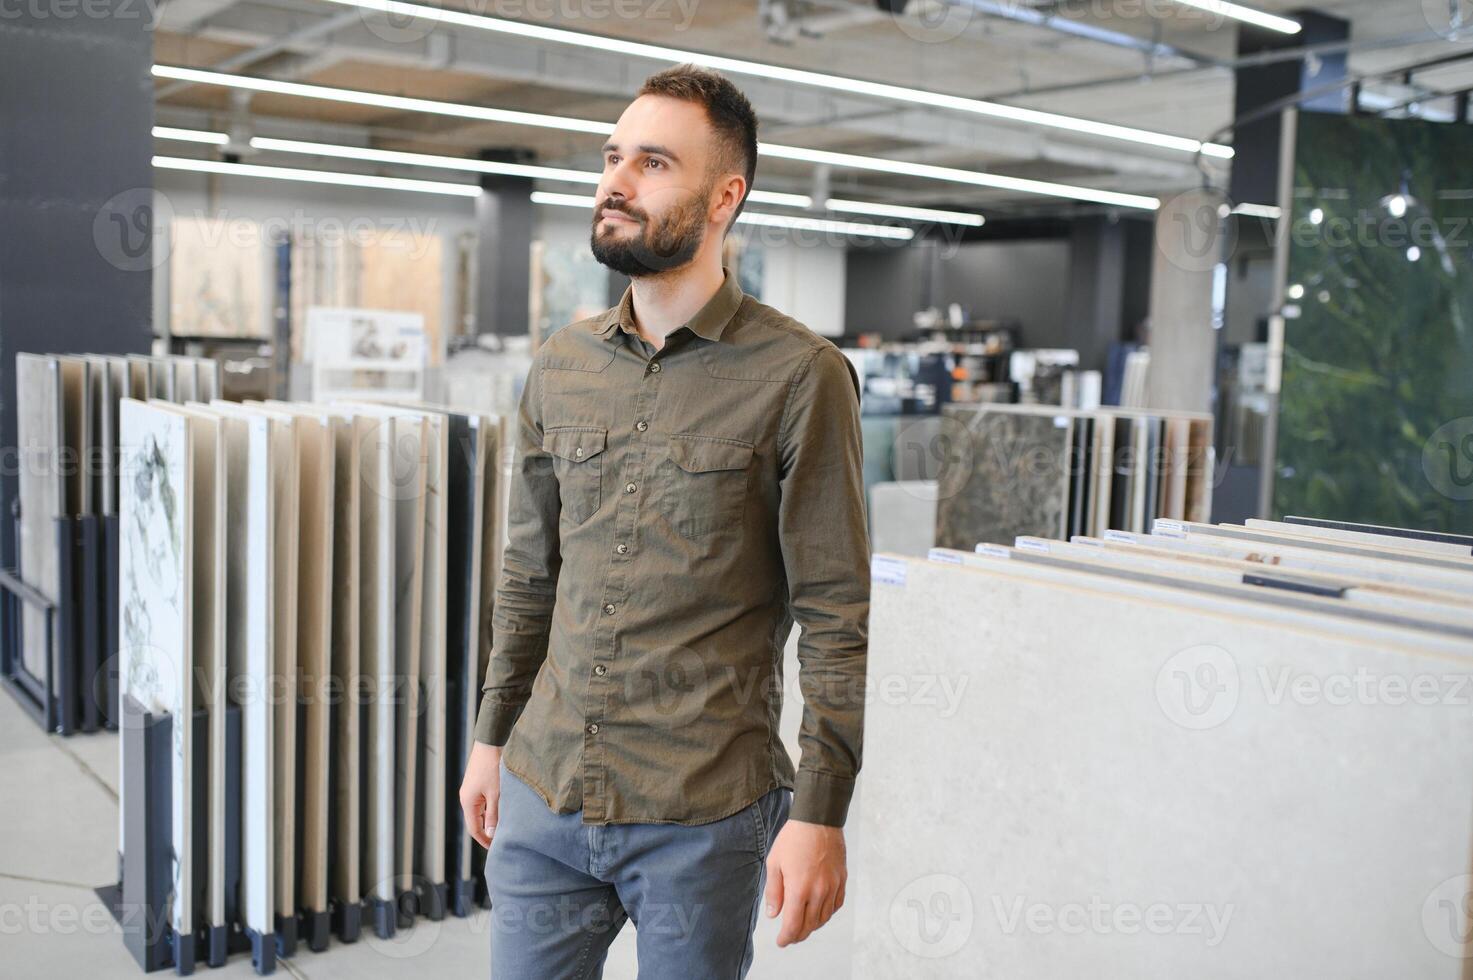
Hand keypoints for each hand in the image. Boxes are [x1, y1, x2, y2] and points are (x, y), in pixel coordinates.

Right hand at [458, 742, 502, 847]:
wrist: (491, 742)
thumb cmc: (493, 767)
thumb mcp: (496, 794)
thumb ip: (494, 816)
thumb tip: (491, 835)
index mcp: (468, 802)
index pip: (474, 829)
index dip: (485, 840)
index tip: (497, 849)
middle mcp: (467, 798)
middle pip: (476, 822)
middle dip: (488, 832)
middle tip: (503, 840)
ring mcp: (472, 790)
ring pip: (481, 812)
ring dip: (491, 820)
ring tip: (506, 828)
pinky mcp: (478, 783)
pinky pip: (484, 802)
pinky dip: (492, 809)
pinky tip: (504, 811)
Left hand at [763, 819, 847, 946]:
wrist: (819, 819)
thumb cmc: (793, 839)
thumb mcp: (774, 863)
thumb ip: (774, 892)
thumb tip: (774, 915)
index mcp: (799, 889)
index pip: (793, 925)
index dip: (786, 937)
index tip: (781, 942)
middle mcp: (819, 891)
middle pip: (810, 925)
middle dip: (798, 935)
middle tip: (790, 937)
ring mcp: (832, 886)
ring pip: (824, 917)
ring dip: (813, 926)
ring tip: (803, 926)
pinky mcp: (841, 880)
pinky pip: (836, 905)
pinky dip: (827, 913)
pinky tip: (819, 912)